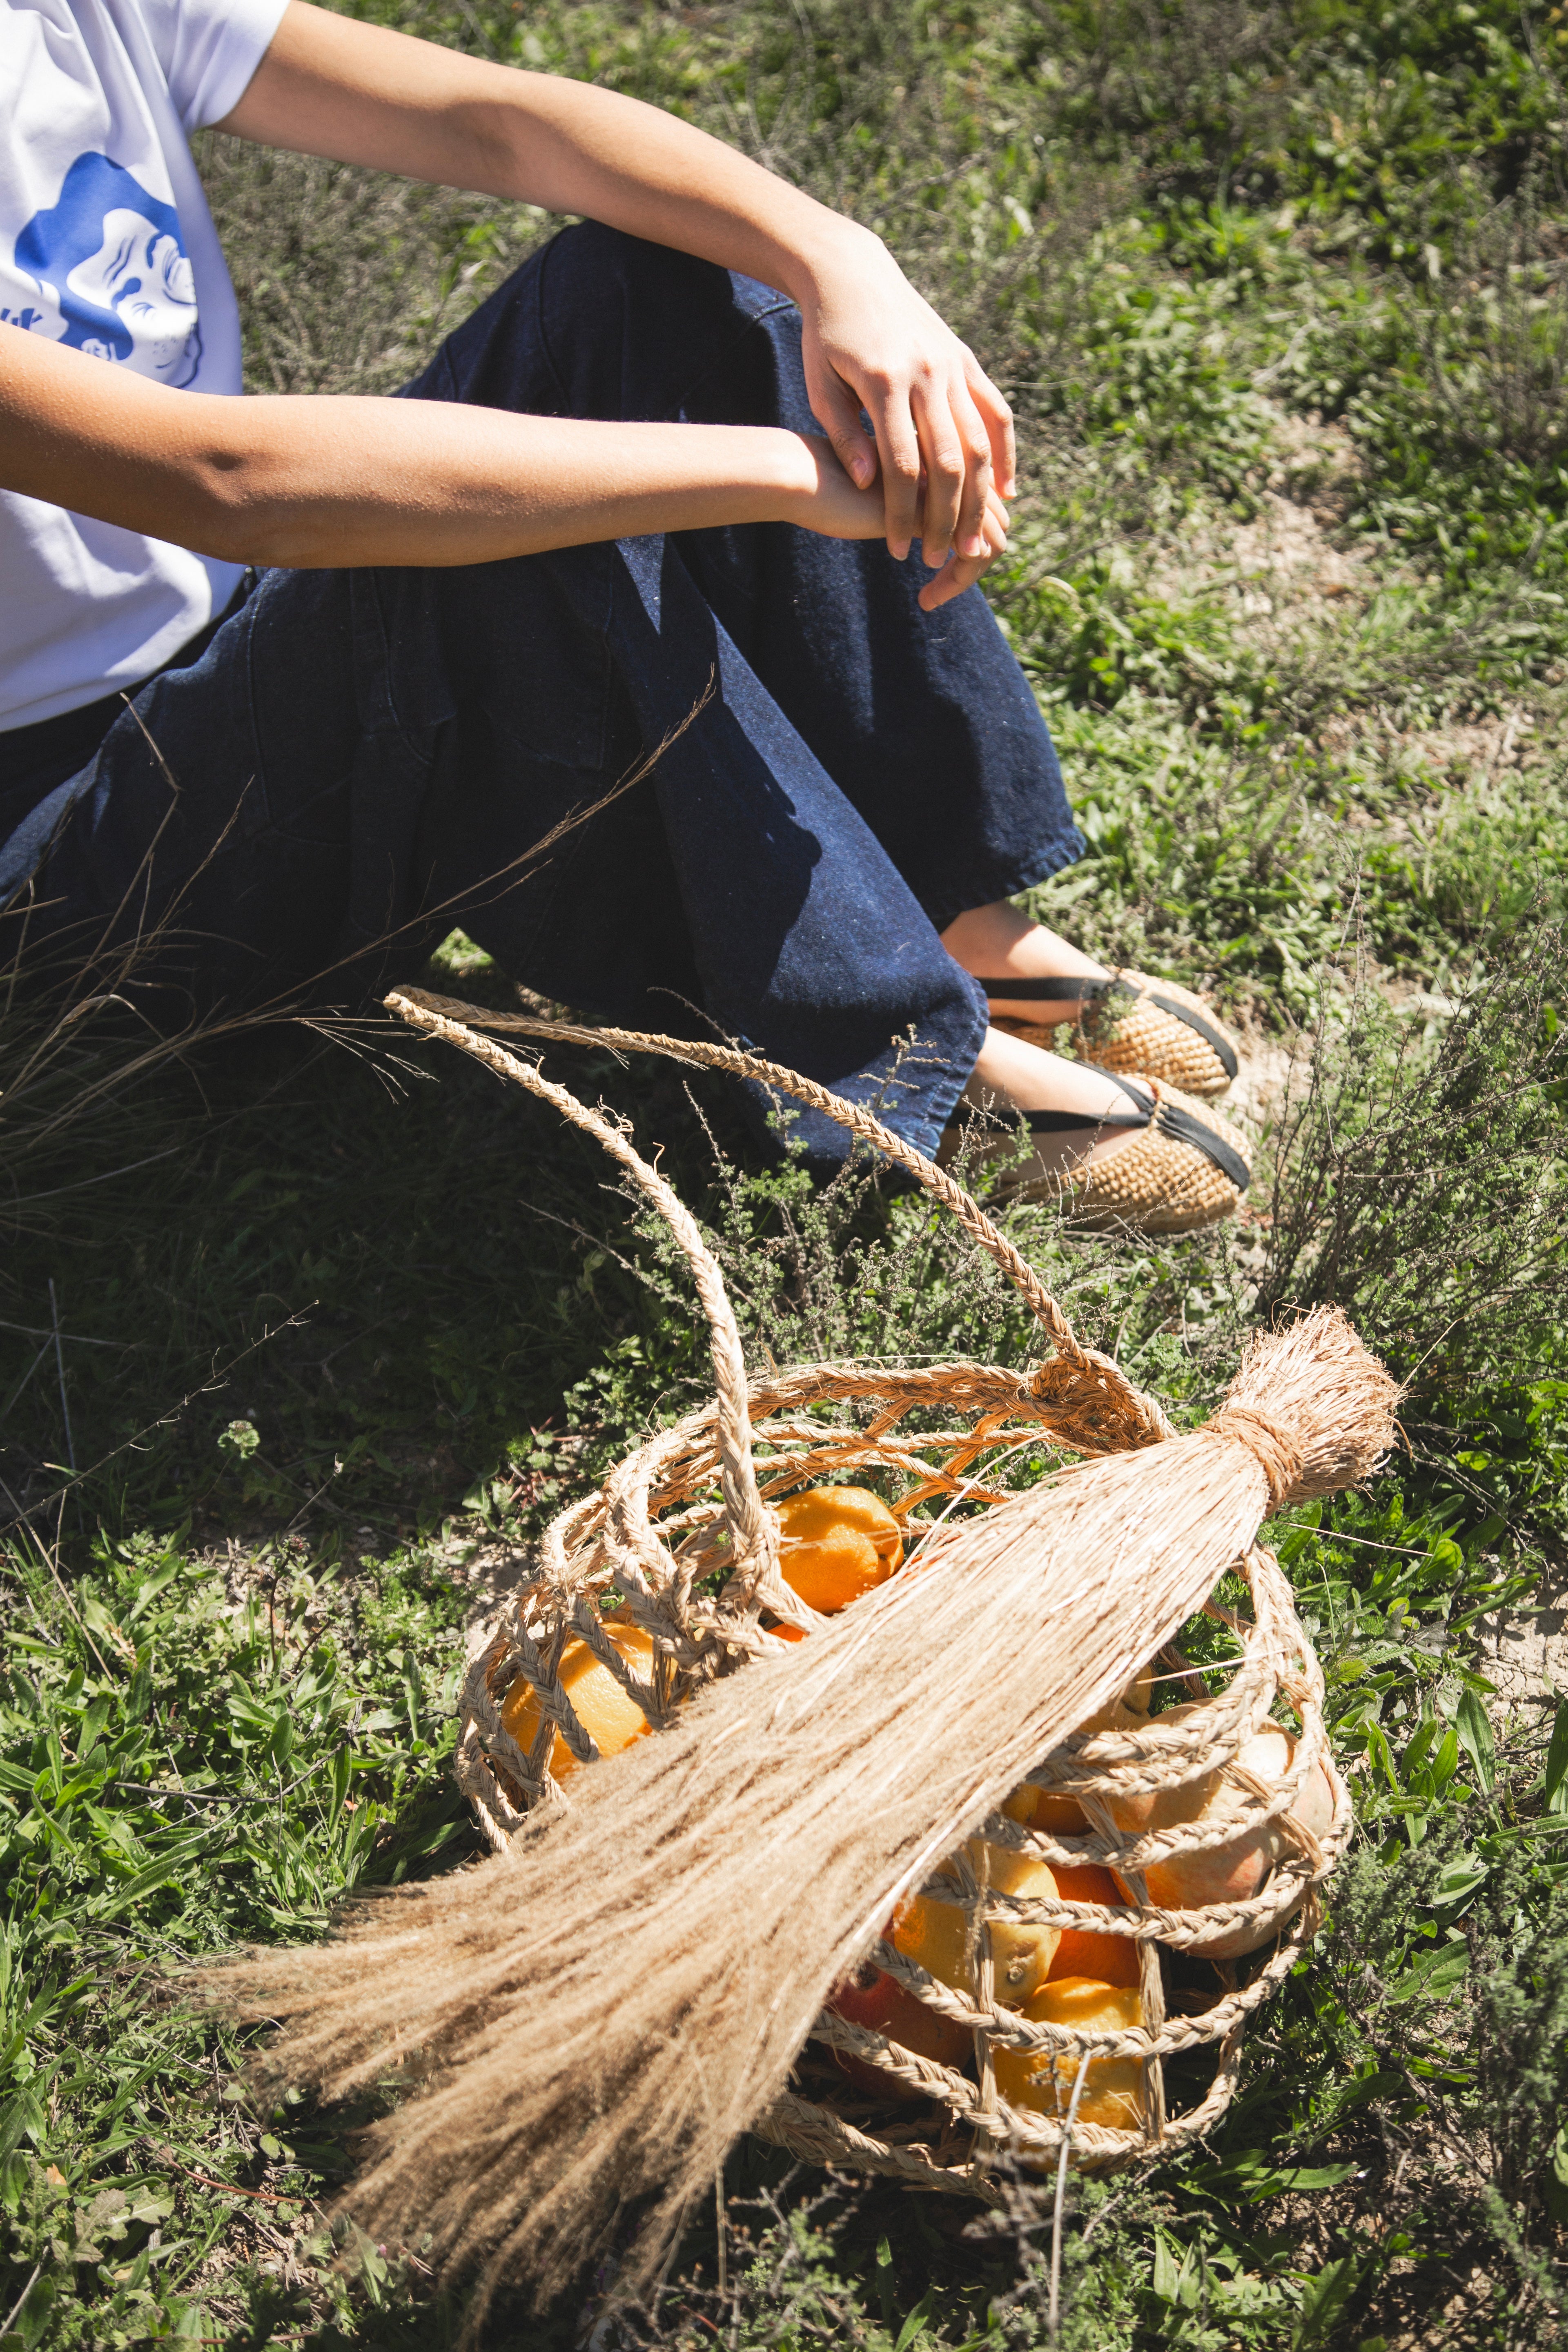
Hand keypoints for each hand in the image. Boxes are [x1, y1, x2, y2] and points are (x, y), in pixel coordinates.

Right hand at [790, 434, 1009, 612]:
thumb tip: (926, 539)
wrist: (799, 472)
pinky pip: (969, 553)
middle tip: (935, 594)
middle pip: (995, 520)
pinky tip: (925, 599)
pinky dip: (955, 582)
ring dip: (967, 578)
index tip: (935, 573)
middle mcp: (950, 470)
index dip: (968, 542)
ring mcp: (946, 489)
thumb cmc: (825, 488)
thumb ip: (903, 508)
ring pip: (991, 539)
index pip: (980, 503)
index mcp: (940, 459)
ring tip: (931, 599)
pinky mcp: (934, 512)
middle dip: (975, 564)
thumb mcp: (874, 500)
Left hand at [794, 225, 1015, 577]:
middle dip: (945, 517)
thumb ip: (846, 435)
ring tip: (972, 539)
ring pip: (978, 442)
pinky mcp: (966, 359)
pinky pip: (996, 413)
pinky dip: (1004, 454)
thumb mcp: (821, 387)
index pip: (902, 466)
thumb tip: (867, 484)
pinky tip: (1004, 491)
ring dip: (979, 497)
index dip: (902, 514)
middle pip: (948, 461)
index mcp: (885, 382)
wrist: (852, 274)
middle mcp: (927, 374)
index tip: (897, 549)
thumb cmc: (825, 338)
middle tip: (939, 558)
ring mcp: (952, 365)